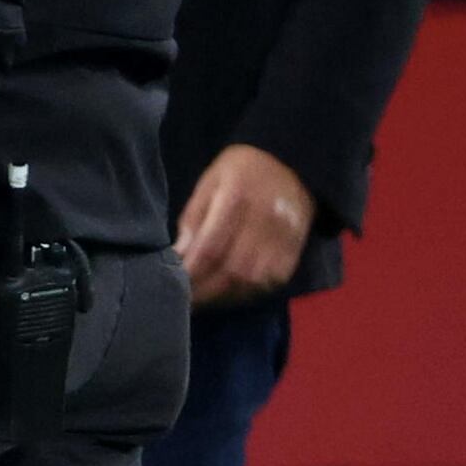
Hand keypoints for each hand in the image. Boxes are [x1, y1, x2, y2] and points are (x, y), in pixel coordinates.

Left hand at [173, 141, 316, 309]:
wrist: (291, 164)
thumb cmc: (240, 171)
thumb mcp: (208, 183)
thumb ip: (192, 219)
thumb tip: (178, 256)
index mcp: (237, 199)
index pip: (210, 248)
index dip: (190, 273)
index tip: (170, 285)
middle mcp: (264, 222)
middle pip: (232, 270)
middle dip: (203, 291)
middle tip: (182, 301)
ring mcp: (283, 239)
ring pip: (251, 282)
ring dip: (223, 296)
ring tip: (201, 300)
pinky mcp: (294, 252)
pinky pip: (270, 283)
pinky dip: (246, 293)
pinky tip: (227, 294)